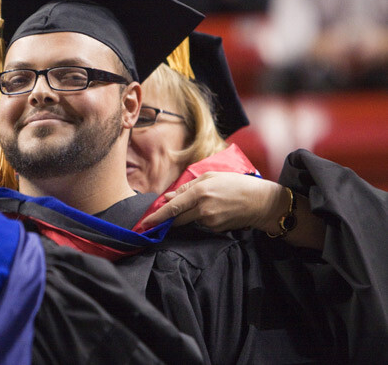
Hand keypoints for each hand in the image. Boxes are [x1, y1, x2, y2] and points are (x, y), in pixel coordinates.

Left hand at [139, 172, 288, 233]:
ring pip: (189, 221)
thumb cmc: (236, 184)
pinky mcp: (216, 229)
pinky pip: (202, 224)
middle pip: (177, 219)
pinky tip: (215, 210)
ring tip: (207, 204)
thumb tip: (168, 197)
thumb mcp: (211, 177)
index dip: (157, 216)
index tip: (146, 223)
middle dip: (168, 219)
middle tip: (163, 216)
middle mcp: (203, 208)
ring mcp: (210, 221)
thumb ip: (187, 187)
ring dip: (188, 215)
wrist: (260, 202)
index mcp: (200, 192)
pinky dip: (202, 219)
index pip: (173, 207)